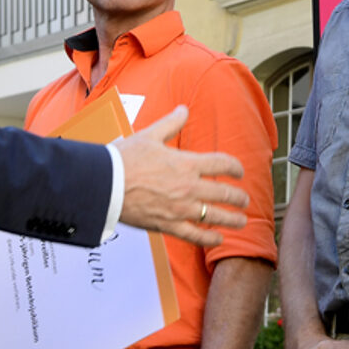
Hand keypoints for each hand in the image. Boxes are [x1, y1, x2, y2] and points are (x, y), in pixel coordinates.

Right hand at [115, 106, 248, 246]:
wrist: (104, 184)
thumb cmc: (124, 159)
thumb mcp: (149, 135)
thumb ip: (171, 123)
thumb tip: (183, 109)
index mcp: (187, 163)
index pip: (223, 164)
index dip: (236, 168)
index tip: (239, 172)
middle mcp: (188, 187)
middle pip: (225, 194)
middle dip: (239, 197)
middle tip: (244, 200)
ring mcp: (180, 209)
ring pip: (215, 216)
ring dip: (233, 219)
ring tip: (241, 221)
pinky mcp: (168, 226)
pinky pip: (195, 235)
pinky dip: (210, 239)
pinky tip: (219, 239)